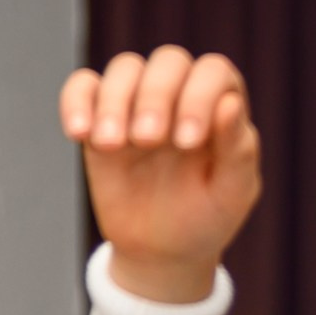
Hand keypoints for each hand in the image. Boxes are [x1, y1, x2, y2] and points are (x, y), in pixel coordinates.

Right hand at [61, 47, 261, 302]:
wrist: (162, 252)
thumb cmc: (205, 217)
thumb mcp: (232, 194)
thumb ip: (238, 150)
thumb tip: (229, 103)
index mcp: (220, 102)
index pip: (212, 72)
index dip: (199, 96)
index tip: (187, 142)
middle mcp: (180, 92)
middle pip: (167, 63)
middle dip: (156, 97)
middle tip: (147, 141)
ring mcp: (137, 103)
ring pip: (124, 69)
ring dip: (115, 101)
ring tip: (111, 145)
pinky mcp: (100, 118)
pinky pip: (82, 88)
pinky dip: (76, 102)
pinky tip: (78, 133)